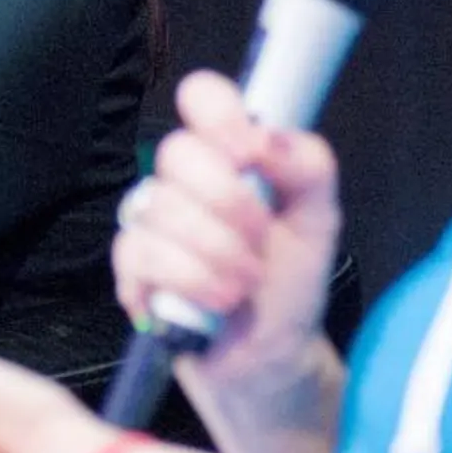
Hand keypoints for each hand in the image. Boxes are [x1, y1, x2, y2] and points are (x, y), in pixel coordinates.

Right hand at [114, 71, 343, 384]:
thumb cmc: (290, 283)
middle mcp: (187, 179)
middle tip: (259, 240)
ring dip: (215, 254)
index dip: (218, 116)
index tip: (248, 155)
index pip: (202, 96)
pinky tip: (211, 301)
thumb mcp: (319, 222)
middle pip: (177, 153)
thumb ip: (308, 166)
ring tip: (244, 285)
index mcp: (232, 155)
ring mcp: (153, 221)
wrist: (269, 356)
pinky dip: (187, 281)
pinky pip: (140, 255)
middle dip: (227, 203)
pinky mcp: (132, 266)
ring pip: (160, 208)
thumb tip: (266, 136)